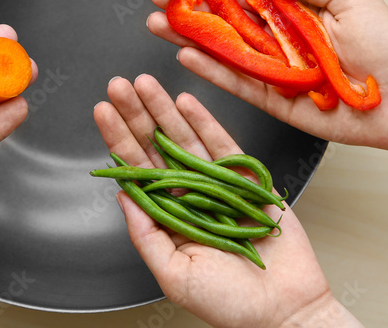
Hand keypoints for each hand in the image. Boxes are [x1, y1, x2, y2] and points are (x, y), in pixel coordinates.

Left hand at [95, 75, 357, 327]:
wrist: (285, 312)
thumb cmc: (230, 305)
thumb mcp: (174, 275)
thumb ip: (147, 235)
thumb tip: (122, 196)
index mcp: (168, 215)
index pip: (136, 170)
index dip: (119, 139)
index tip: (103, 111)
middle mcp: (189, 195)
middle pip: (156, 146)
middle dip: (136, 115)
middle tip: (118, 85)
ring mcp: (217, 185)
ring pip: (184, 139)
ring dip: (165, 110)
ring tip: (146, 83)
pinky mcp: (247, 180)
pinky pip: (223, 145)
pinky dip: (205, 122)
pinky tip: (185, 101)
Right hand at [148, 0, 387, 151]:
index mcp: (292, 10)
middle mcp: (276, 38)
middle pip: (220, 19)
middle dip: (186, 6)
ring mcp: (272, 69)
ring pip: (220, 50)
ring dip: (187, 37)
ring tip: (157, 24)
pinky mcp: (273, 100)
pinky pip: (236, 82)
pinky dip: (210, 70)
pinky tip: (186, 56)